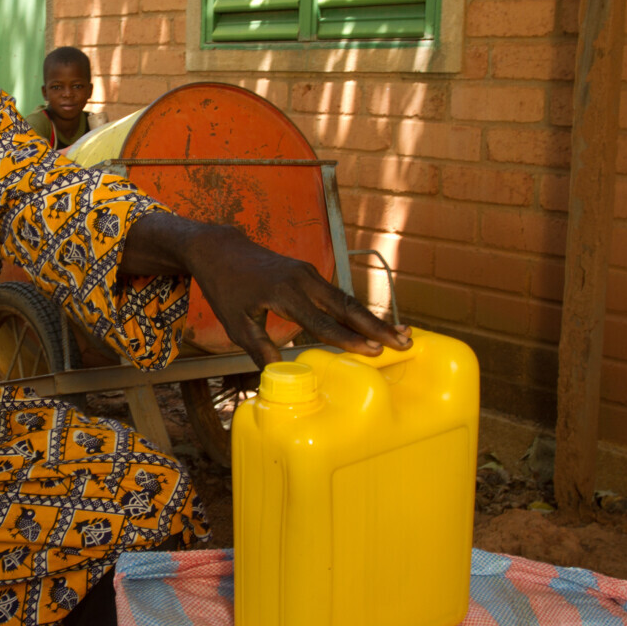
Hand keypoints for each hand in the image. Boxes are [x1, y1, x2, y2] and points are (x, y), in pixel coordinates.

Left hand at [182, 226, 410, 368]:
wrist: (222, 249)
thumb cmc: (227, 288)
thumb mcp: (235, 323)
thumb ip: (260, 348)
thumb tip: (281, 376)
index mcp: (283, 293)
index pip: (321, 321)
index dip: (348, 339)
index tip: (373, 352)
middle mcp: (302, 280)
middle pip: (346, 306)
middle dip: (376, 326)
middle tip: (403, 343)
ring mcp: (308, 274)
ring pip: (346, 299)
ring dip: (372, 318)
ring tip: (401, 335)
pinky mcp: (310, 274)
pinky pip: (338, 295)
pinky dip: (357, 311)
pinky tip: (374, 325)